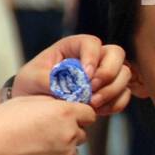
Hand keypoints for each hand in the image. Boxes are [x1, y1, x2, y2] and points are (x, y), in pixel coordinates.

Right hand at [0, 96, 96, 154]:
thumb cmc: (0, 125)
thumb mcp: (26, 102)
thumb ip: (50, 103)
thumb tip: (62, 106)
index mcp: (65, 113)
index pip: (89, 115)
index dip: (78, 117)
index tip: (68, 120)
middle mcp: (71, 135)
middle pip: (81, 134)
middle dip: (68, 134)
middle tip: (44, 136)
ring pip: (72, 153)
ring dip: (60, 151)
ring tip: (34, 150)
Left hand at [12, 34, 132, 116]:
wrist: (35, 106)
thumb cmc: (31, 86)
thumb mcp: (31, 78)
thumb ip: (47, 79)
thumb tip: (70, 86)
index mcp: (74, 47)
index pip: (92, 43)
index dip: (92, 57)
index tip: (85, 76)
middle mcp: (94, 57)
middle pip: (116, 54)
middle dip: (108, 73)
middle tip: (92, 90)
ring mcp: (104, 74)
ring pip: (124, 74)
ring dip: (112, 91)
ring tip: (92, 104)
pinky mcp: (111, 92)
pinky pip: (124, 95)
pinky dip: (115, 104)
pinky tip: (99, 111)